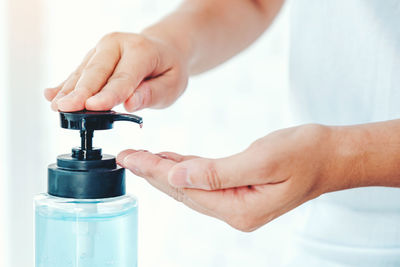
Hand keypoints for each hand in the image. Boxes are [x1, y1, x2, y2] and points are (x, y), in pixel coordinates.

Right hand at [44, 32, 188, 111]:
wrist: (164, 50)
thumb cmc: (168, 70)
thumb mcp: (172, 85)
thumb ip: (152, 94)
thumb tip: (129, 104)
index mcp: (141, 50)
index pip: (123, 77)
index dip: (108, 94)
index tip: (93, 107)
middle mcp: (117, 44)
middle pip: (97, 71)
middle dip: (80, 91)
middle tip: (64, 108)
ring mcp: (102, 49)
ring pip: (84, 72)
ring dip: (69, 90)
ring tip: (56, 106)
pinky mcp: (93, 57)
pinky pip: (79, 72)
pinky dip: (66, 85)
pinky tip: (51, 94)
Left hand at [117, 124, 337, 231]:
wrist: (331, 156)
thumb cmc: (305, 153)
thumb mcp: (264, 159)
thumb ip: (218, 172)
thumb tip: (178, 176)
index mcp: (239, 208)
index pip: (186, 189)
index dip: (156, 172)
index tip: (130, 158)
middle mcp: (234, 211)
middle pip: (184, 191)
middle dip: (153, 173)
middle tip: (126, 157)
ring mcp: (237, 202)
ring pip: (191, 186)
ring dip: (165, 171)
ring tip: (140, 158)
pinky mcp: (239, 190)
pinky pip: (204, 180)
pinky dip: (185, 168)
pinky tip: (170, 161)